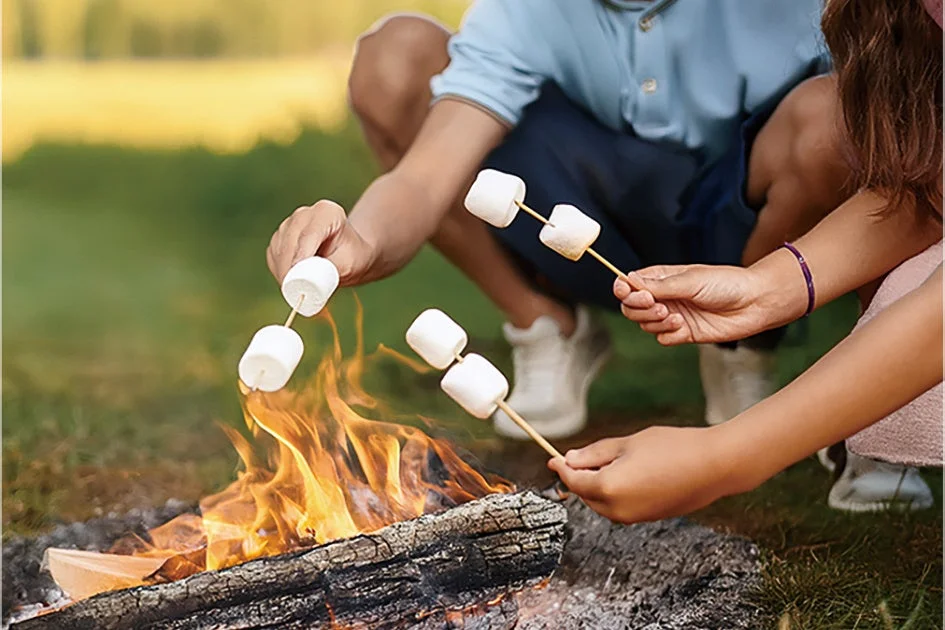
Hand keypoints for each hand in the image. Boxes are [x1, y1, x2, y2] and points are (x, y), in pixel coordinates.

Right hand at [267, 200, 376, 284]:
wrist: (347, 254)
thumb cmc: (352, 257)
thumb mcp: (349, 264)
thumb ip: (331, 268)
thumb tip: (308, 281)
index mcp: (327, 212)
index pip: (309, 233)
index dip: (301, 256)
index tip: (297, 278)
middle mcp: (304, 214)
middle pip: (290, 241)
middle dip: (290, 268)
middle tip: (295, 293)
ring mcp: (288, 224)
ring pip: (279, 249)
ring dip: (285, 271)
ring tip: (299, 290)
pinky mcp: (279, 238)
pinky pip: (273, 256)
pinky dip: (279, 270)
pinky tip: (293, 282)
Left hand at [547, 426, 734, 523]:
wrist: (715, 466)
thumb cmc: (673, 448)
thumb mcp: (628, 443)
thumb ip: (595, 454)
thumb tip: (569, 459)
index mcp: (608, 488)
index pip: (574, 481)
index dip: (562, 468)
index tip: (553, 457)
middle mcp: (618, 510)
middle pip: (586, 495)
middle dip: (580, 477)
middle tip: (581, 456)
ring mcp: (634, 518)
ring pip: (603, 503)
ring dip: (598, 486)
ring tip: (609, 461)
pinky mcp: (649, 518)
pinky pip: (621, 507)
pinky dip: (615, 492)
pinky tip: (628, 474)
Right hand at [614, 265, 772, 344]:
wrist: (754, 303)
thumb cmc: (726, 283)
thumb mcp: (690, 280)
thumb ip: (658, 286)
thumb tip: (629, 282)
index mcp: (662, 278)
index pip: (630, 285)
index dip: (625, 290)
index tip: (629, 292)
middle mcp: (664, 297)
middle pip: (632, 308)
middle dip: (640, 309)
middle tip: (658, 306)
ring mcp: (673, 315)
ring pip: (645, 325)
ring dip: (656, 322)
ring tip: (676, 316)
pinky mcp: (683, 333)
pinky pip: (662, 338)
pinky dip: (669, 334)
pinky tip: (684, 326)